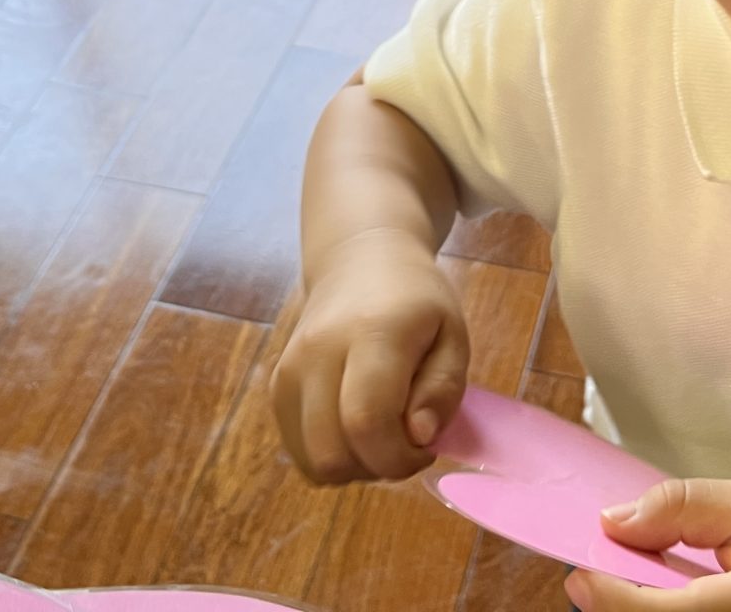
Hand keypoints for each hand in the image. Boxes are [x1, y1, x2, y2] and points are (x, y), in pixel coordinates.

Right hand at [271, 230, 469, 483]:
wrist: (358, 262)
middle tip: (405, 443)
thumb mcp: (452, 335)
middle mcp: (319, 353)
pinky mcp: (277, 388)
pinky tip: (356, 430)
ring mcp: (290, 371)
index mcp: (372, 334)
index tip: (425, 447)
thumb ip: (443, 389)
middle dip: (377, 468)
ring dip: (354, 467)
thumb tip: (418, 437)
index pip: (367, 422)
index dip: (399, 457)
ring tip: (381, 435)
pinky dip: (331, 457)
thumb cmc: (415, 301)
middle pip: (332, 452)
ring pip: (312, 461)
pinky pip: (299, 451)